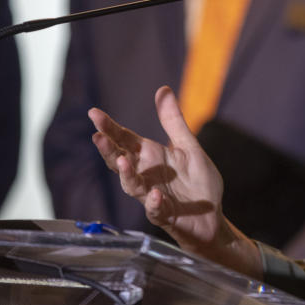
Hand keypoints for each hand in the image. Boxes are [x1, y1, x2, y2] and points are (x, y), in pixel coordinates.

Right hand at [89, 86, 226, 251]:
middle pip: (120, 161)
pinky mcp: (165, 214)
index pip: (125, 140)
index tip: (94, 113)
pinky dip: (154, 203)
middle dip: (109, 150)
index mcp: (150, 157)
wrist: (211, 216)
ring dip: (127, 175)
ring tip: (123, 162)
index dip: (110, 127)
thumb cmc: (197, 182)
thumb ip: (173, 121)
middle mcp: (146, 175)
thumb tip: (162, 89)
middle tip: (98, 137)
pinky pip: (155, 210)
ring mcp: (152, 196)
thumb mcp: (188, 146)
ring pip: (132, 186)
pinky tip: (156, 195)